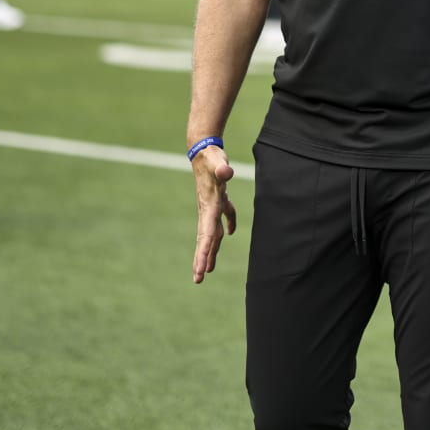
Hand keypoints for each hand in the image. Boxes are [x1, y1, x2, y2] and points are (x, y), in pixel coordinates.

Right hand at [191, 146, 235, 284]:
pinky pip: (222, 217)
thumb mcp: (216, 161)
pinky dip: (227, 225)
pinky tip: (230, 233)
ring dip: (211, 250)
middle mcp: (208, 210)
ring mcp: (212, 205)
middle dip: (201, 259)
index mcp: (209, 206)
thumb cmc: (211, 157)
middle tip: (198, 280)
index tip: (201, 271)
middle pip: (204, 239)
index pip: (206, 235)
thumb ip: (221, 168)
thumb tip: (226, 173)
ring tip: (209, 269)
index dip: (204, 253)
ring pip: (212, 232)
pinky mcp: (218, 198)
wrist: (203, 149)